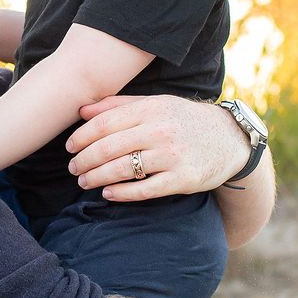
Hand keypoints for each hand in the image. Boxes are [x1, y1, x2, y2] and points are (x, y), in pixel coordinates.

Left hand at [65, 95, 249, 201]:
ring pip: (122, 169)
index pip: (105, 123)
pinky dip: (121, 193)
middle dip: (84, 160)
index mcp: (151, 109)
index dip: (81, 137)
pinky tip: (107, 193)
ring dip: (97, 178)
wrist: (228, 139)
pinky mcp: (182, 179)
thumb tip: (81, 111)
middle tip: (73, 168)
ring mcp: (172, 156)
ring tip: (84, 182)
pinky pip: (144, 190)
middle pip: (109, 148)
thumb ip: (118, 106)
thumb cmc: (183, 120)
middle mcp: (160, 131)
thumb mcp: (155, 104)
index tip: (69, 147)